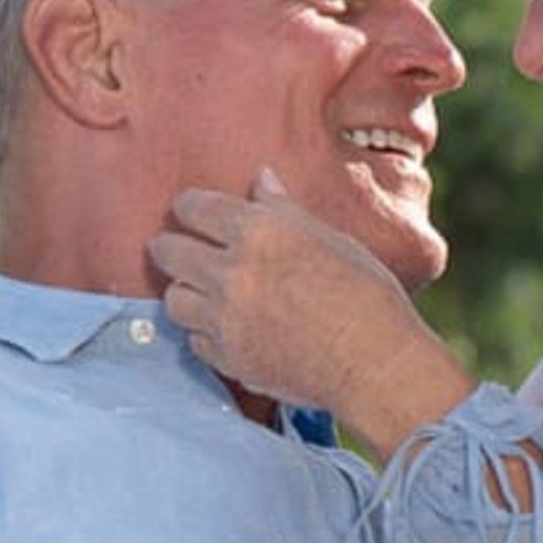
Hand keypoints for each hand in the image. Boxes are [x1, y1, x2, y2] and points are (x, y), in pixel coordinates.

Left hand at [149, 170, 474, 458]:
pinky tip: (226, 326)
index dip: (188, 207)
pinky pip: (194, 339)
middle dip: (170, 246)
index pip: (194, 207)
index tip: (189, 211)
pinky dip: (204, 331)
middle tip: (177, 247)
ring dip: (184, 291)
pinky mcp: (228, 358)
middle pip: (168, 251)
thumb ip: (285, 210)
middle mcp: (232, 271)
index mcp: (260, 231)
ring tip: (201, 290)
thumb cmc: (366, 293)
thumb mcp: (331, 238)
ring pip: (173, 298)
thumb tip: (262, 180)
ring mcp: (225, 318)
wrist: (374, 361)